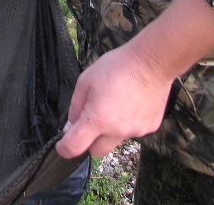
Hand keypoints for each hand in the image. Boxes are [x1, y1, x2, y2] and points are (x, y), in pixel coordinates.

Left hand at [56, 42, 170, 158]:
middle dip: (89, 141)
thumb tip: (71, 126)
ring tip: (115, 104)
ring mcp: (136, 132)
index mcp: (97, 119)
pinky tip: (131, 104)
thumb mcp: (85, 81)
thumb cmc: (116, 67)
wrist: (151, 63)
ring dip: (110, 130)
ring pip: (116, 140)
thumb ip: (75, 106)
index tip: (62, 146)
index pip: (75, 147)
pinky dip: (128, 123)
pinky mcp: (150, 128)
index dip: (64, 149)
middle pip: (96, 151)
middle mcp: (117, 131)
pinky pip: (133, 132)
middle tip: (91, 121)